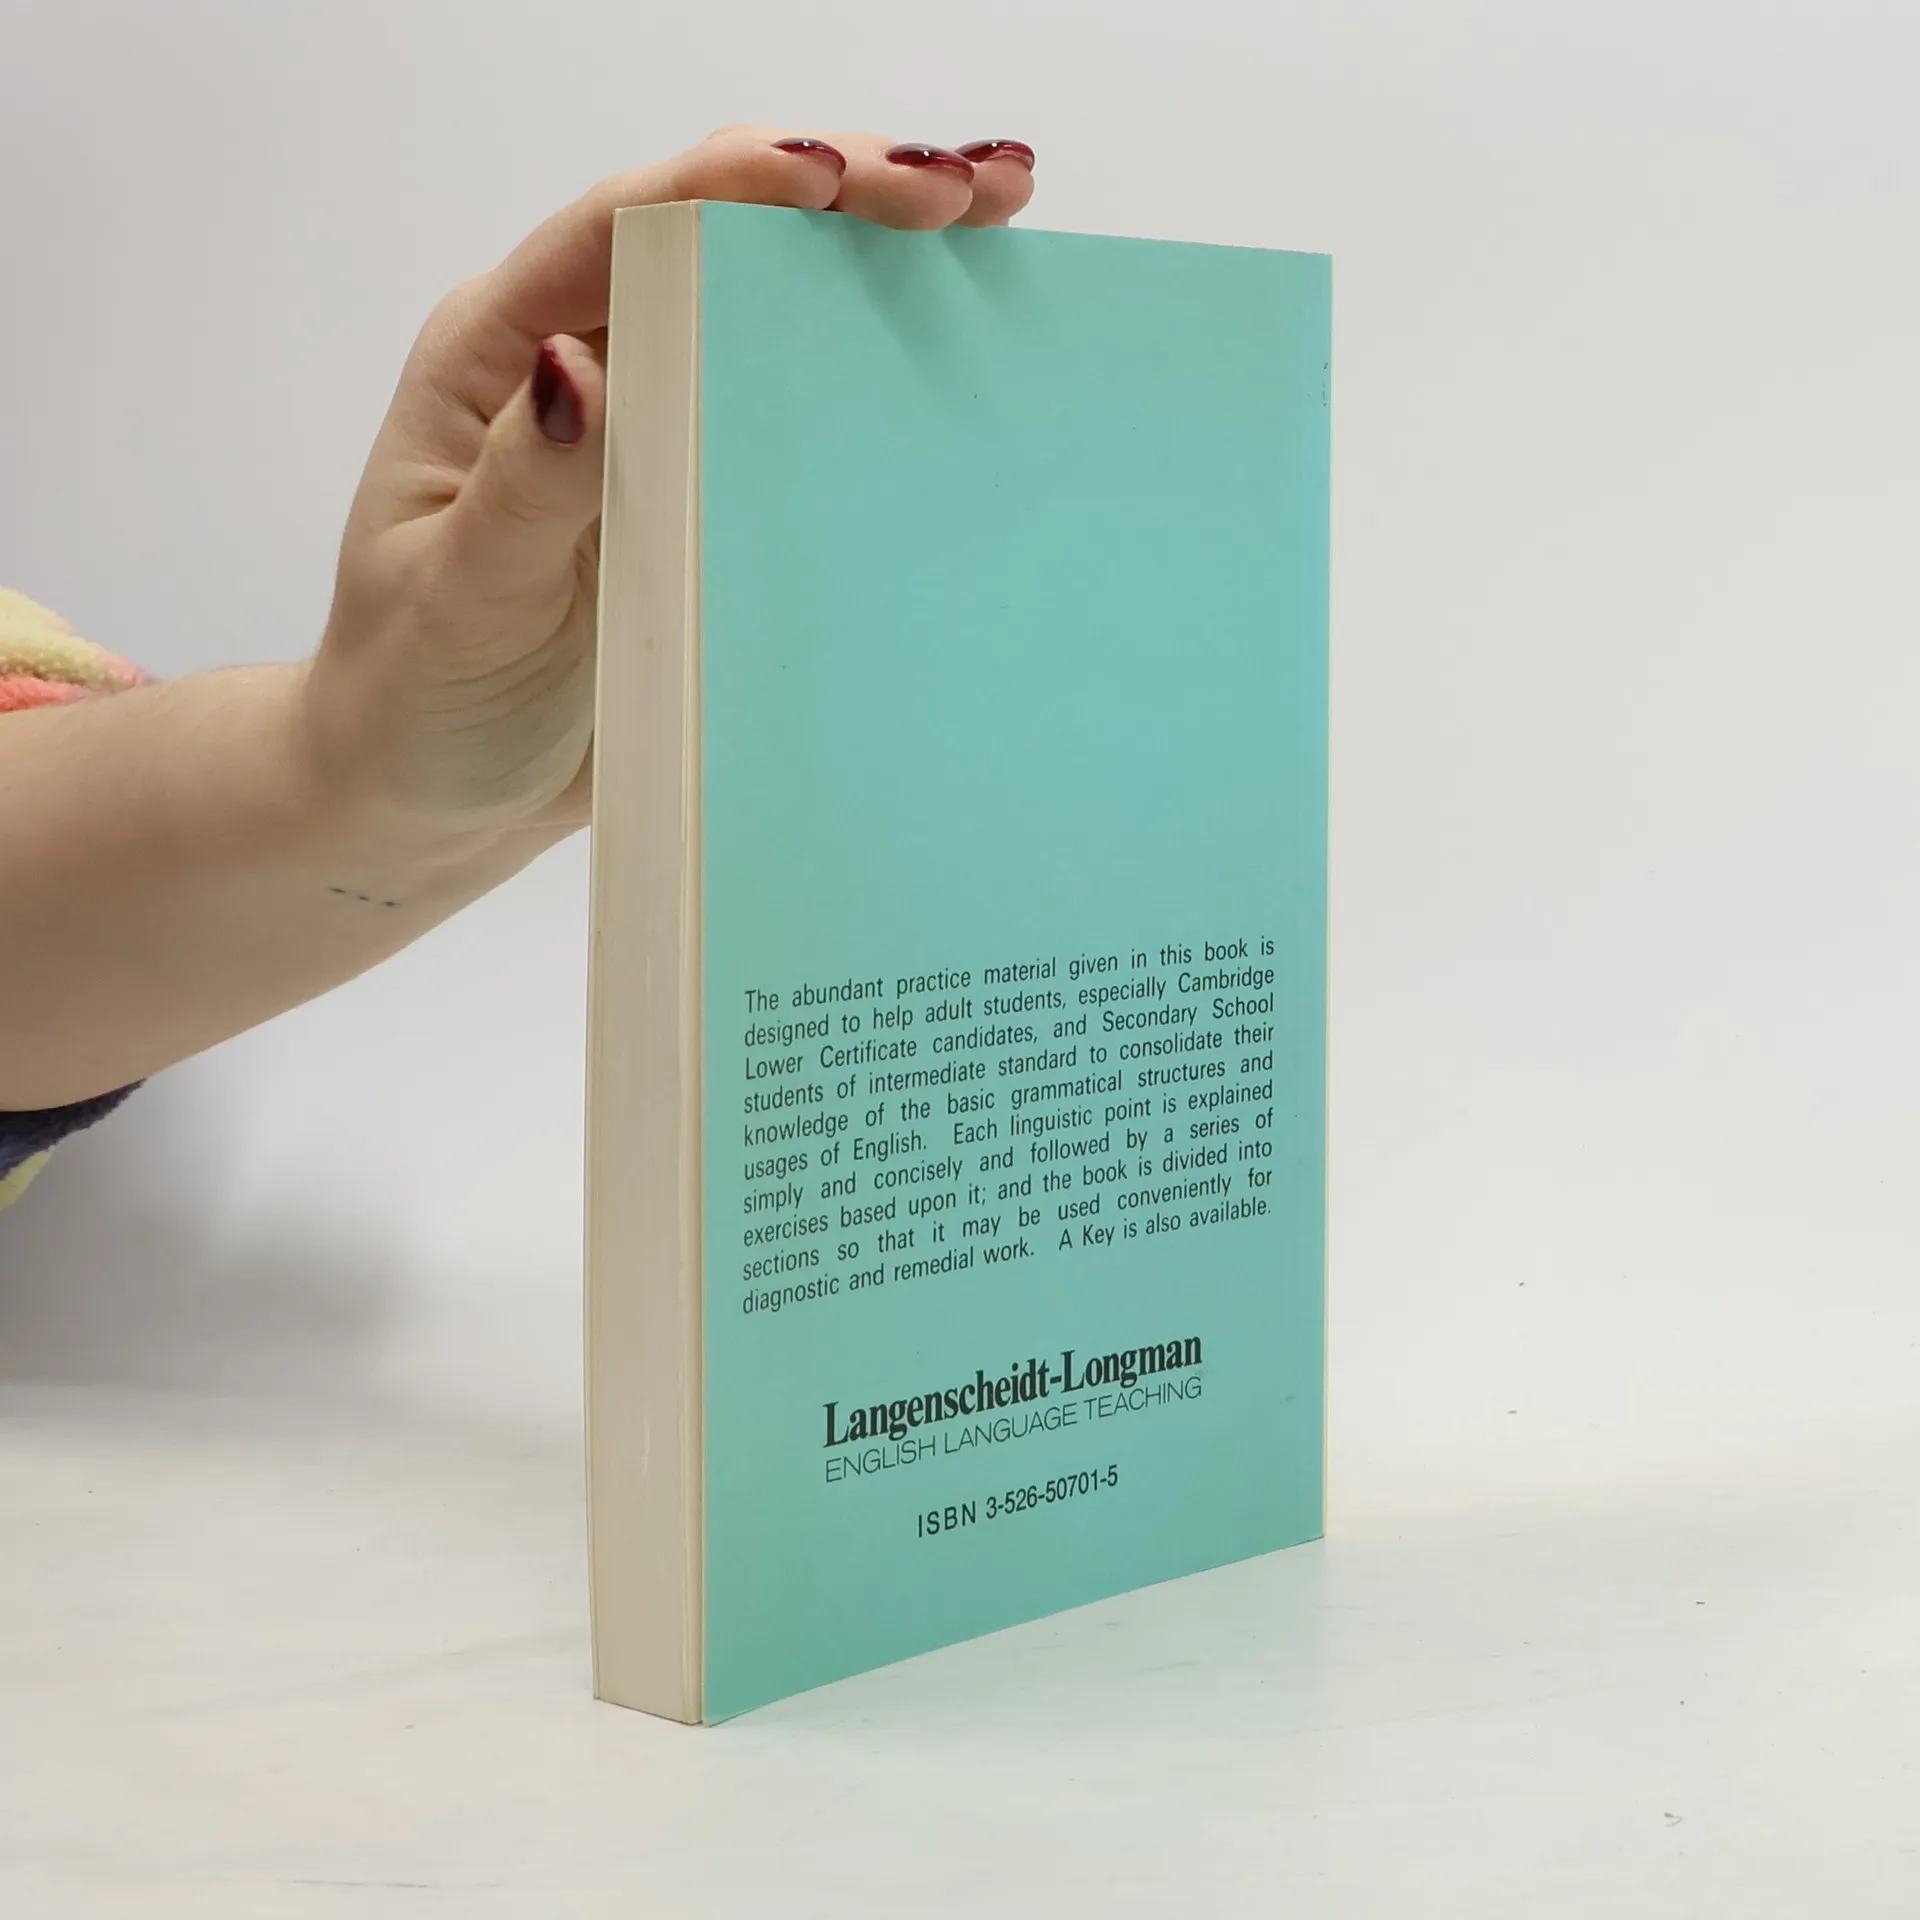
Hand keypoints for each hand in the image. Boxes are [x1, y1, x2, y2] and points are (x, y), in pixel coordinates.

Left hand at [303, 126, 1037, 857]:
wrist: (429, 802)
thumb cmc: (415, 700)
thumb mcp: (460, 601)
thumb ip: (525, 489)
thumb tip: (581, 368)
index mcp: (500, 357)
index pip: (625, 228)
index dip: (737, 184)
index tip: (843, 179)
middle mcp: (583, 367)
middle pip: (719, 236)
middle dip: (846, 190)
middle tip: (976, 187)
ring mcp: (653, 433)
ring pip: (771, 310)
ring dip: (880, 257)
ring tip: (1000, 217)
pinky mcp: (702, 503)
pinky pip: (795, 417)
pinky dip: (874, 370)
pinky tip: (958, 339)